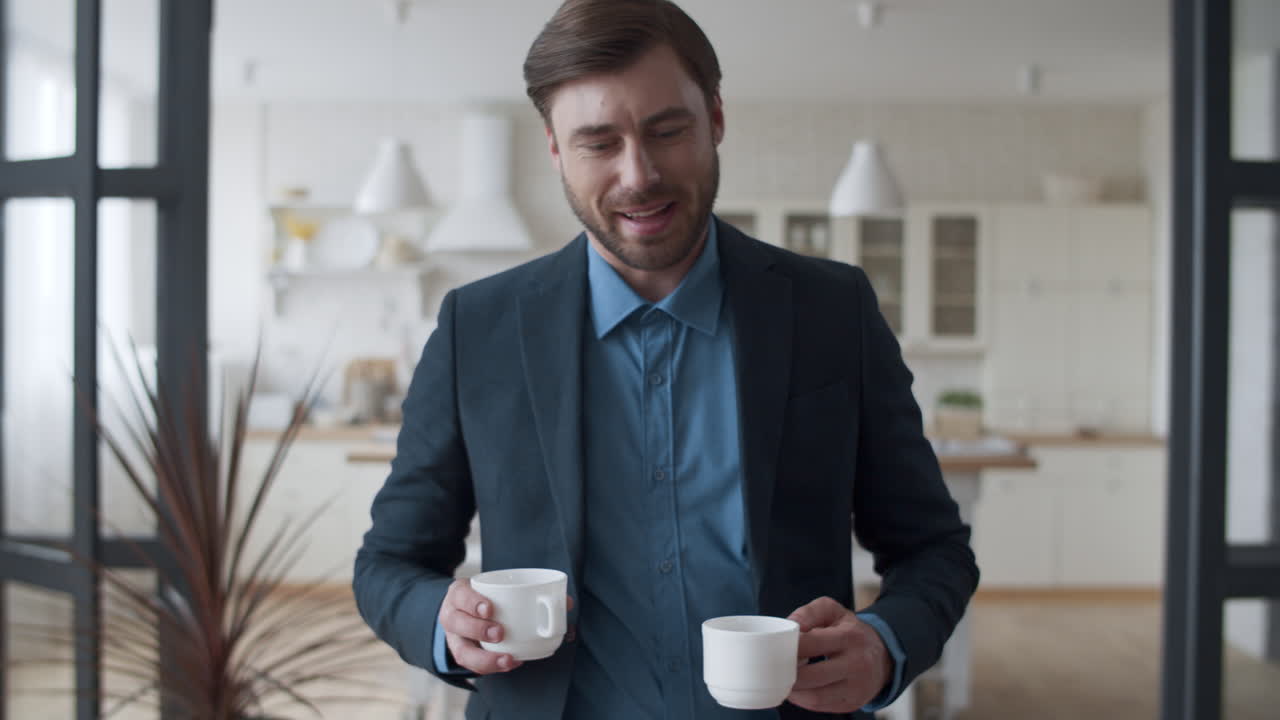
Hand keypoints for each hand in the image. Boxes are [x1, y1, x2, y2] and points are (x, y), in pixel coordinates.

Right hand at [438, 578, 573, 674]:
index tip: (490, 608)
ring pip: (461, 652)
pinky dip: (493, 667)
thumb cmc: (489, 598)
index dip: (472, 602)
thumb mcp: (497, 588)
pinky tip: (512, 663)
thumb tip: (567, 602)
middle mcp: (452, 616)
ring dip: (485, 658)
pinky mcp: (464, 654)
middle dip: (478, 629)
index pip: (460, 595)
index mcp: (459, 594)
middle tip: (500, 632)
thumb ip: (529, 592)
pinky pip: (473, 667)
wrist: (465, 612)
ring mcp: (455, 638)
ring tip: (508, 659)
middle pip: (456, 623)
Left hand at [785, 596, 891, 713]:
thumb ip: (809, 612)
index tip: (776, 647)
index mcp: (850, 637)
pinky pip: (821, 706)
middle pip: (812, 676)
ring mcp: (857, 688)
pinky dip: (803, 699)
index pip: (812, 644)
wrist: (882, 656)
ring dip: (793, 691)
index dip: (789, 647)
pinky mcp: (852, 704)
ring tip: (783, 679)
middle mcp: (857, 664)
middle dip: (787, 674)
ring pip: (815, 697)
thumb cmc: (849, 631)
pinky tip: (797, 688)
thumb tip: (789, 626)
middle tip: (774, 667)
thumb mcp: (833, 612)